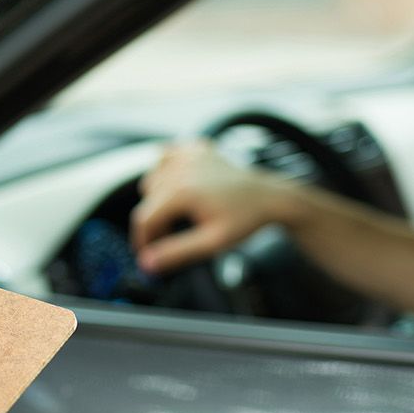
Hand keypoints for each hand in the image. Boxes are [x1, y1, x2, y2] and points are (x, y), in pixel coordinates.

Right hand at [130, 141, 297, 274]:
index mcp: (181, 191)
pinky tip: (179, 183)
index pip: (144, 219)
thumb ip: (177, 253)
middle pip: (147, 200)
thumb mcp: (212, 242)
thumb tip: (148, 263)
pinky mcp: (197, 149)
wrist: (270, 197)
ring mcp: (188, 155)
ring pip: (153, 178)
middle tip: (172, 238)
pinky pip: (167, 155)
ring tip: (179, 213)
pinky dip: (167, 169)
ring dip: (158, 197)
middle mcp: (180, 168)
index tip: (149, 255)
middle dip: (154, 223)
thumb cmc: (245, 219)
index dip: (143, 241)